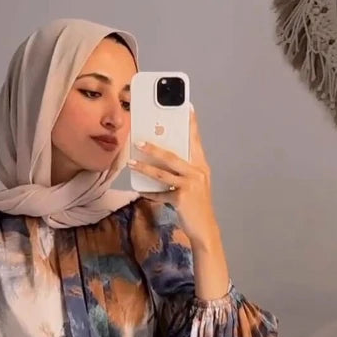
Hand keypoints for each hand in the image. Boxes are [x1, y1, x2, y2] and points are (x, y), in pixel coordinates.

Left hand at [128, 106, 217, 245]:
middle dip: (154, 147)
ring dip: (145, 167)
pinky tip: (140, 189)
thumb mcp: (194, 184)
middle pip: (172, 155)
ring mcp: (190, 185)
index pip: (195, 141)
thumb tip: (161, 161)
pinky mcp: (182, 198)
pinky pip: (161, 193)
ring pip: (163, 173)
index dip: (191, 124)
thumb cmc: (197, 205)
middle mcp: (197, 172)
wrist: (205, 229)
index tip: (187, 107)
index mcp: (201, 166)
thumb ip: (183, 171)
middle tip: (138, 140)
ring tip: (132, 162)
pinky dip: (150, 192)